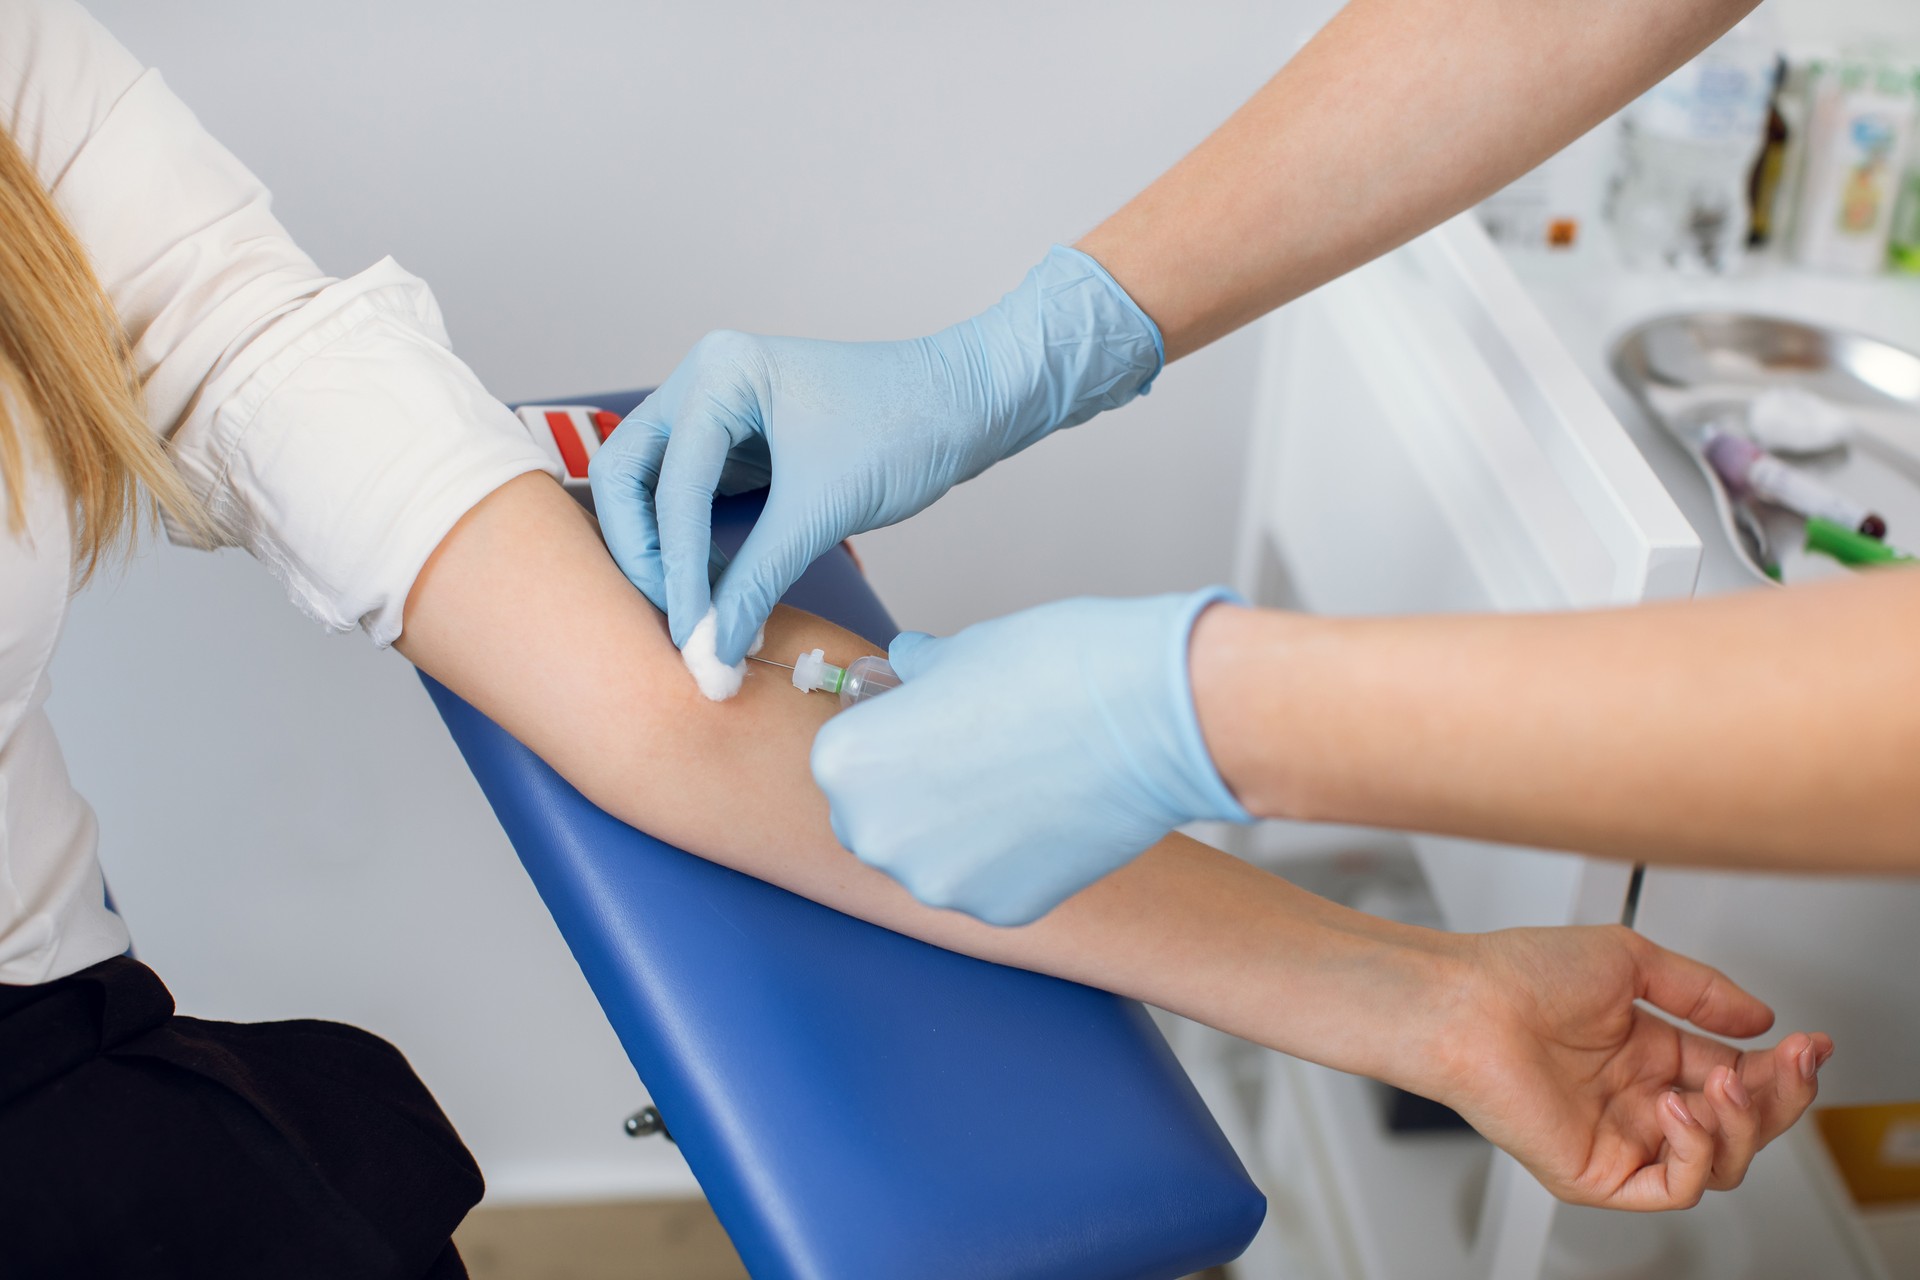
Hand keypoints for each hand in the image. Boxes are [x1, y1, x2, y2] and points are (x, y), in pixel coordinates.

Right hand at [590, 246, 1163, 664]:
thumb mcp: (826, 509)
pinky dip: (691, 545)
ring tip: (694, 613)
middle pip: (625, 477)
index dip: (678, 569)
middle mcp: (702, 382)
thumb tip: (710, 653)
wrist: (969, 404)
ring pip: (650, 490)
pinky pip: (688, 499)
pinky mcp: (737, 445)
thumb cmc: (907, 429)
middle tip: (676, 620)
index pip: (671, 485)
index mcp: (718, 373)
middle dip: (646, 553)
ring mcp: (715, 411)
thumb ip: (759, 579)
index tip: (690, 636)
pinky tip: (716, 591)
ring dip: (663, 551)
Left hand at [811, 590, 1248, 924]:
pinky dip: (1010, 860)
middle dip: (911, 796)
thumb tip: (911, 668)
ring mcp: (938, 884)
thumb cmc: (1050, 667)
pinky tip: (1047, 815)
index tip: (926, 727)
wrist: (1147, 714)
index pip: (843, 762)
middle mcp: (876, 834)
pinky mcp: (999, 912)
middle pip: (876, 821)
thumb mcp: (959, 651)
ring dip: (959, 834)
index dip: (888, 740)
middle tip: (972, 759)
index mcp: (846, 763)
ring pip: (932, 862)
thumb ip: (918, 676)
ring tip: (1019, 783)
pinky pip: (987, 886)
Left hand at [1429, 924, 1828, 1210]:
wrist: (1464, 1001)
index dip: (1781, 1067)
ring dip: (1741, 1125)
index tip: (1811, 1043)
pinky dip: (1695, 1155)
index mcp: (1645, 1052)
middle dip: (1779, 1098)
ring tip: (1725, 1083)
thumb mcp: (1629, 960)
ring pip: (1720, 1164)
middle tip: (1791, 1064)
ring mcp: (1617, 1138)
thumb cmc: (1518, 974)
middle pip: (1741, 1127)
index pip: (1736, 1077)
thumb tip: (1761, 1019)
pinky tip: (1679, 1109)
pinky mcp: (1595, 1174)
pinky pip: (1671, 1189)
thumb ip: (1701, 991)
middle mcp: (1634, 1099)